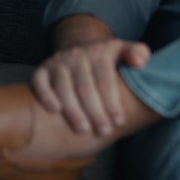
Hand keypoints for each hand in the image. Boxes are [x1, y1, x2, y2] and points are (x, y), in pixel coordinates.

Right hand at [30, 38, 150, 136]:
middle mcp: (78, 55)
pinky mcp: (42, 69)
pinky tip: (55, 111)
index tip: (119, 122)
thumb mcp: (126, 51)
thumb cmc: (109, 58)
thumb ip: (138, 54)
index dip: (113, 102)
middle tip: (103, 131)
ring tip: (83, 129)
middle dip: (95, 111)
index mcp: (100, 52)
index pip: (106, 80)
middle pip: (86, 87)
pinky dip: (46, 95)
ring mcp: (58, 62)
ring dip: (73, 109)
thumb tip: (139, 63)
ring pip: (64, 87)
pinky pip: (39, 82)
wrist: (81, 48)